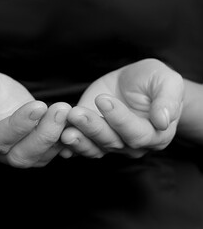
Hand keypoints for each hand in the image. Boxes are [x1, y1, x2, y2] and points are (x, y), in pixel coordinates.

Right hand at [0, 59, 70, 166]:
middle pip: (20, 155)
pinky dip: (61, 141)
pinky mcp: (27, 142)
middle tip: (62, 110)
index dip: (18, 125)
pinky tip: (73, 125)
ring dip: (56, 137)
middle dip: (43, 134)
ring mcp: (10, 149)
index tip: (38, 106)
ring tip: (69, 113)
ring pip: (37, 156)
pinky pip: (46, 151)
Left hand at [60, 59, 183, 157]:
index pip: (136, 132)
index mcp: (155, 134)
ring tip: (65, 131)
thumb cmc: (152, 81)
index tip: (103, 99)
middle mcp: (132, 144)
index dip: (119, 118)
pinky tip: (60, 142)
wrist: (135, 83)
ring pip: (95, 147)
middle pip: (112, 141)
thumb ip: (168, 100)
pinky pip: (83, 147)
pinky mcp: (94, 137)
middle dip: (93, 128)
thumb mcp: (167, 82)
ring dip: (79, 140)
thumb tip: (163, 121)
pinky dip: (71, 147)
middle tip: (76, 114)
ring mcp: (111, 143)